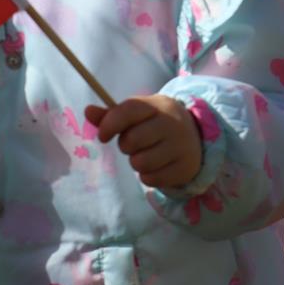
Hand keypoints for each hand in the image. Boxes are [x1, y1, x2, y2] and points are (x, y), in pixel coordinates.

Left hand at [86, 95, 201, 188]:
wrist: (196, 137)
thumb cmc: (157, 124)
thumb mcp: (139, 115)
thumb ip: (113, 115)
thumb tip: (87, 111)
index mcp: (158, 106)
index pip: (129, 110)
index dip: (110, 123)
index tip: (104, 135)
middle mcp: (172, 123)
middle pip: (132, 140)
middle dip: (126, 146)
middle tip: (135, 144)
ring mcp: (181, 146)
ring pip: (140, 163)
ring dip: (137, 162)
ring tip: (147, 154)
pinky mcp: (184, 168)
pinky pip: (151, 179)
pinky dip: (148, 175)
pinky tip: (158, 165)